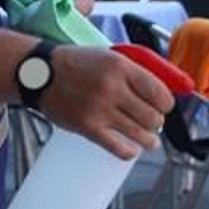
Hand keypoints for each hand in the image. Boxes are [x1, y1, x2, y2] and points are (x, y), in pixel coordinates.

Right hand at [38, 47, 174, 158]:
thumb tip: (164, 89)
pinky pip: (118, 148)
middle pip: (153, 116)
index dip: (167, 104)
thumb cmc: (76, 64)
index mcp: (121, 66)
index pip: (160, 92)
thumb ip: (136, 71)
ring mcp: (99, 109)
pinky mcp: (87, 127)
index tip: (164, 107)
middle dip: (157, 122)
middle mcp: (112, 88)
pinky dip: (129, 152)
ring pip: (140, 134)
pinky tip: (131, 149)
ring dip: (148, 140)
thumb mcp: (109, 56)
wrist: (41, 73)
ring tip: (148, 140)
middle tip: (153, 122)